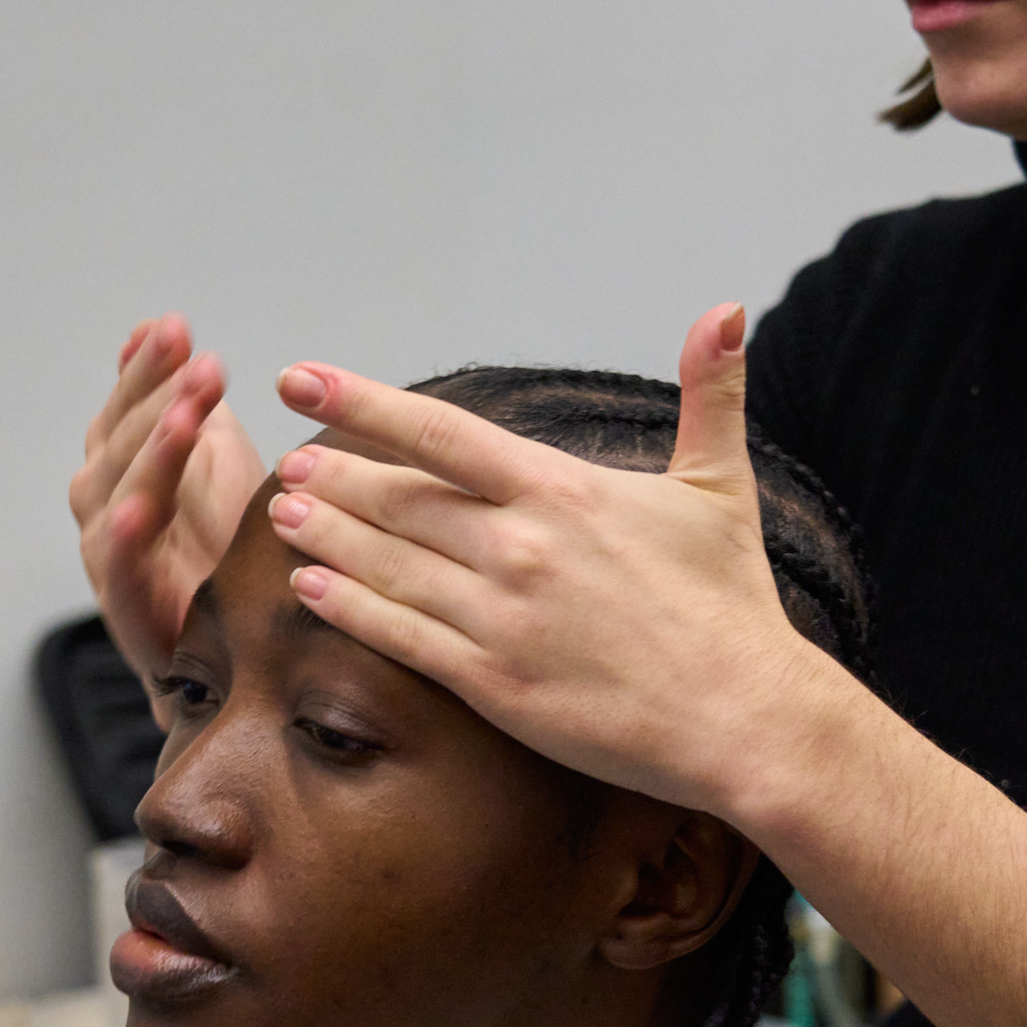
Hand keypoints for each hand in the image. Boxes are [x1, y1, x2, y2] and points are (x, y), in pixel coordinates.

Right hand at [71, 316, 265, 680]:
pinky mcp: (129, 609)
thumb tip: (155, 326)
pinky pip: (119, 570)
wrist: (237, 650)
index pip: (128, 407)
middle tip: (200, 365)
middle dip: (156, 399)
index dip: (147, 369)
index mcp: (124, 465)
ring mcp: (110, 556)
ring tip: (184, 417)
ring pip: (118, 496)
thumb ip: (185, 398)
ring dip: (151, 454)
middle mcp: (105, 504)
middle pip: (120, 442)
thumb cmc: (224, 549)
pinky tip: (137, 511)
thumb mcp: (216, 457)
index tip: (177, 329)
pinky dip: (123, 539)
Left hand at [264, 304, 830, 811]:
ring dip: (325, 535)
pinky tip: (310, 587)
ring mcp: (501, 617)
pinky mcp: (494, 683)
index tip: (304, 380)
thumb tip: (724, 310)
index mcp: (562, 492)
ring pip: (387, 564)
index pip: (439, 433)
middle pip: (399, 499)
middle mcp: (520, 547)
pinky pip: (401, 637)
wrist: (744, 715)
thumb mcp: (721, 485)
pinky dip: (349, 607)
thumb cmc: (732, 603)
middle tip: (291, 461)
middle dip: (335, 476)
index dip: (363, 403)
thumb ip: (711, 394)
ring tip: (283, 513)